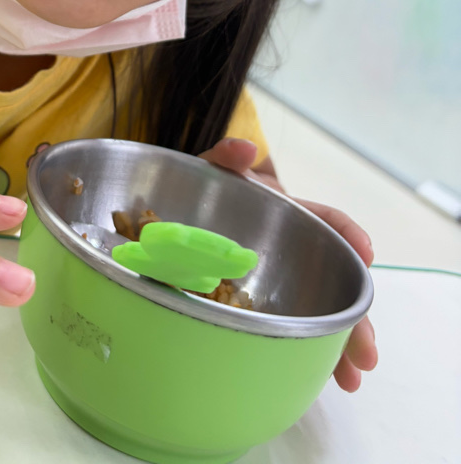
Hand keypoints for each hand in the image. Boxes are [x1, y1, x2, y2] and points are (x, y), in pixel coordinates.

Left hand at [199, 139, 377, 391]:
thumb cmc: (194, 191)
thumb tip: (247, 149)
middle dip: (355, 316)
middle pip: (332, 281)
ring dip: (339, 346)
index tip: (366, 253)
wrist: (159, 222)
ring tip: (350, 378)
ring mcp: (274, 282)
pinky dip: (306, 354)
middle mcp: (287, 251)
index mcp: (282, 216)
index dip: (348, 236)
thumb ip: (223, 156)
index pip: (325, 222)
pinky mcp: (255, 307)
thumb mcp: (209, 170)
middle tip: (367, 352)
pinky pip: (287, 330)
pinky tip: (321, 377)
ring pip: (318, 314)